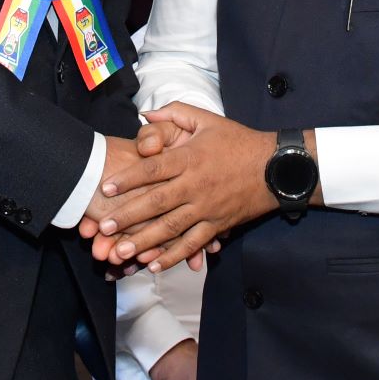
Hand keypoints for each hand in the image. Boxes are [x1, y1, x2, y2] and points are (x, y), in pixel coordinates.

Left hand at [91, 102, 277, 271]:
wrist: (275, 168)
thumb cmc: (238, 141)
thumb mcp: (208, 120)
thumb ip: (175, 113)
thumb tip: (146, 115)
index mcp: (190, 158)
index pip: (154, 168)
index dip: (129, 178)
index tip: (106, 188)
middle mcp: (196, 185)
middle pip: (156, 203)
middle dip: (128, 217)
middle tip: (103, 228)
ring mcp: (206, 208)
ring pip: (171, 228)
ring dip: (144, 242)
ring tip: (121, 252)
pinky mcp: (216, 225)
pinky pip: (192, 244)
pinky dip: (173, 257)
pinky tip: (154, 266)